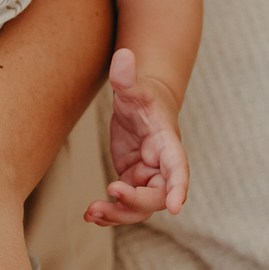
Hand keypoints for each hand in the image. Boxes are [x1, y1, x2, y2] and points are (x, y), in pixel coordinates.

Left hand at [85, 48, 188, 224]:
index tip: (176, 208)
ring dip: (118, 214)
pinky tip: (90, 215)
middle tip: (110, 191)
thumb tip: (123, 54)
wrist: (140, 106)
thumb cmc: (142, 96)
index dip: (178, 188)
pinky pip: (124, 205)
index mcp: (168, 144)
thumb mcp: (133, 87)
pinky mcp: (132, 181)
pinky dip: (109, 212)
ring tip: (92, 212)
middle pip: (156, 196)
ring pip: (139, 208)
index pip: (178, 168)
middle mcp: (161, 167)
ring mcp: (147, 177)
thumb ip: (127, 76)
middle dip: (136, 200)